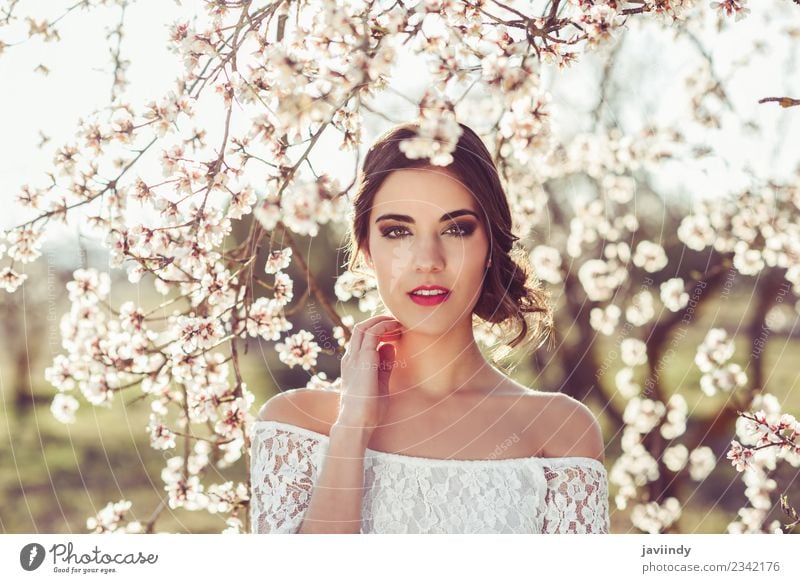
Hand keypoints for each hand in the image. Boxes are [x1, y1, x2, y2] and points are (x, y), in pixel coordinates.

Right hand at [337, 315, 402, 433]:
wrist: (357, 423)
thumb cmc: (368, 409)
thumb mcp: (380, 383)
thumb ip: (384, 365)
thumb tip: (390, 347)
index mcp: (352, 364)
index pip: (360, 339)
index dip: (375, 330)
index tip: (392, 330)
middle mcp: (351, 358)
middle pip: (361, 328)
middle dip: (378, 321)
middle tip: (395, 321)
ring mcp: (355, 358)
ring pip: (364, 327)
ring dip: (381, 321)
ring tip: (397, 321)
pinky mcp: (363, 359)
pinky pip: (372, 334)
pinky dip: (384, 326)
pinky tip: (396, 328)